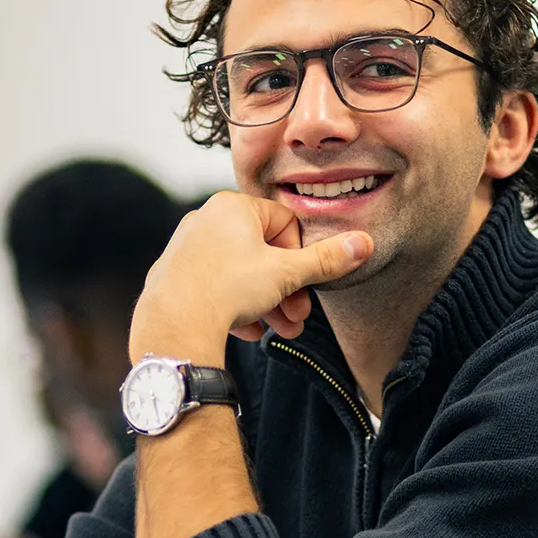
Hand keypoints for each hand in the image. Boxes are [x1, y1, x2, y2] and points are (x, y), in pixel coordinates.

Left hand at [128, 192, 372, 361]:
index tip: (304, 283)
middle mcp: (206, 220)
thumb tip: (363, 242)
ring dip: (266, 302)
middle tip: (298, 316)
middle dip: (286, 288)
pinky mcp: (173, 276)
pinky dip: (236, 307)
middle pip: (262, 252)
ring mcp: (186, 248)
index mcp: (233, 207)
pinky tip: (248, 330)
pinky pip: (215, 287)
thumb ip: (326, 260)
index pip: (285, 223)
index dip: (301, 256)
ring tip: (279, 330)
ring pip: (239, 273)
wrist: (175, 324)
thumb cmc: (228, 288)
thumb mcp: (287, 273)